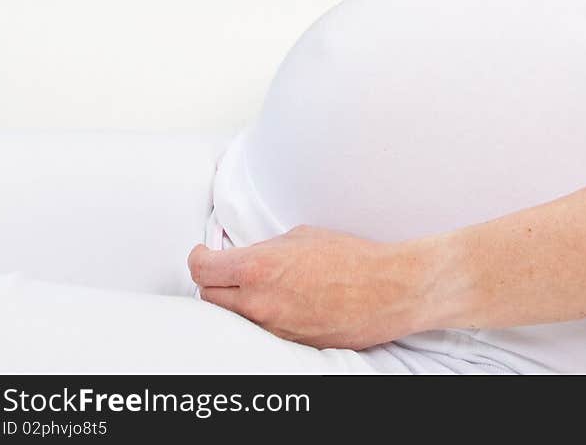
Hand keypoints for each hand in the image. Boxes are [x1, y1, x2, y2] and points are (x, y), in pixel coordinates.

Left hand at [187, 224, 423, 350]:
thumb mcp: (300, 237)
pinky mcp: (288, 347)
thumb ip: (265, 249)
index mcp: (258, 268)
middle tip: (226, 269)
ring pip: (231, 319)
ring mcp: (272, 330)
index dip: (199, 257)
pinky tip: (277, 303)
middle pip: (207, 298)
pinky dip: (259, 318)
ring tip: (254, 287)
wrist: (386, 290)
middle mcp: (258, 304)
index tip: (204, 253)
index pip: (202, 269)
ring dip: (234, 302)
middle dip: (213, 281)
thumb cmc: (350, 258)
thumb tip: (247, 255)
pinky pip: (258, 332)